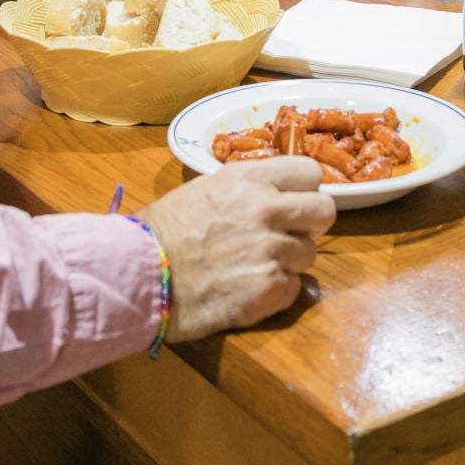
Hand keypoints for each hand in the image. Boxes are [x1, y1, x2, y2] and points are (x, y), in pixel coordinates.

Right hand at [139, 155, 336, 342]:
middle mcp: (266, 209)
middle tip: (287, 235)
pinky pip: (294, 289)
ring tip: (254, 266)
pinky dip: (276, 292)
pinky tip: (248, 289)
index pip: (310, 172)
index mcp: (250, 179)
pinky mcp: (269, 290)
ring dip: (289, 262)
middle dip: (309, 225)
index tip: (293, 202)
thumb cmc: (163, 230)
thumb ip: (247, 189)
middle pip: (325, 212)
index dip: (304, 190)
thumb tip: (277, 196)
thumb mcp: (205, 189)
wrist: (139, 274)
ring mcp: (271, 250)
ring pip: (309, 254)